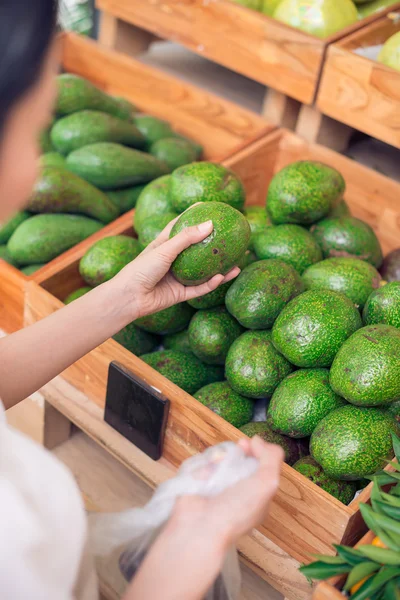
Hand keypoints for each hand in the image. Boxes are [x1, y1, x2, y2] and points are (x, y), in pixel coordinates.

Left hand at [114, 216, 240, 321]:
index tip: (211, 205)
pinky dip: (211, 284)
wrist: (129, 298)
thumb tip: (210, 223)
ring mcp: (178, 277)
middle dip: (215, 244)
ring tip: (238, 263)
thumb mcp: (164, 249)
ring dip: (221, 268)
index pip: (181, 225)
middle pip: (198, 250)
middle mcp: (173, 260)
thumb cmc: (140, 269)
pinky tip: (222, 277)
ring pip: (204, 272)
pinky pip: (200, 288)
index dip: (195, 215)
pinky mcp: (180, 294)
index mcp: (165, 245)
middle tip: (233, 238)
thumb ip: (187, 238)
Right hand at [168, 437, 283, 550]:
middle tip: (236, 447)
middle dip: (237, 450)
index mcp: (257, 495)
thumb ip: (271, 457)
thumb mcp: (267, 483)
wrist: (201, 527)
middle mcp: (237, 490)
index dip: (257, 451)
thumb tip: (257, 440)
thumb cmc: (237, 510)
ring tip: (217, 465)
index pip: (260, 466)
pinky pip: (202, 466)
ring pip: (219, 460)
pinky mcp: (197, 484)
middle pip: (239, 459)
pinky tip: (204, 475)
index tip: (250, 444)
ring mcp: (216, 487)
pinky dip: (203, 468)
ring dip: (219, 459)